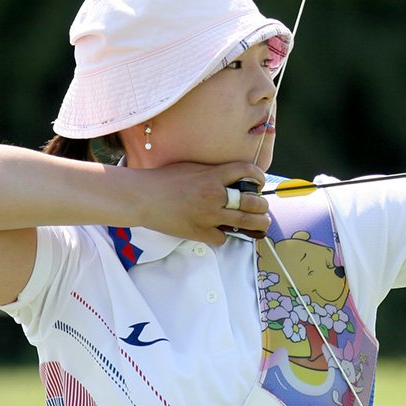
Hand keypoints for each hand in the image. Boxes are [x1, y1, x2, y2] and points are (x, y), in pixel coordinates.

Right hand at [135, 161, 269, 244]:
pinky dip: (224, 235)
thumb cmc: (165, 179)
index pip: (248, 171)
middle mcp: (215, 195)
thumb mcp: (193, 168)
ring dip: (258, 223)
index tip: (259, 182)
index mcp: (213, 175)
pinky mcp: (200, 232)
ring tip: (260, 223)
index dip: (259, 177)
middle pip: (254, 201)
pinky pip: (223, 237)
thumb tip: (235, 178)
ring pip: (246, 222)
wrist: (143, 197)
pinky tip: (221, 230)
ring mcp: (208, 216)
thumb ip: (214, 173)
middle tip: (262, 207)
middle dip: (262, 205)